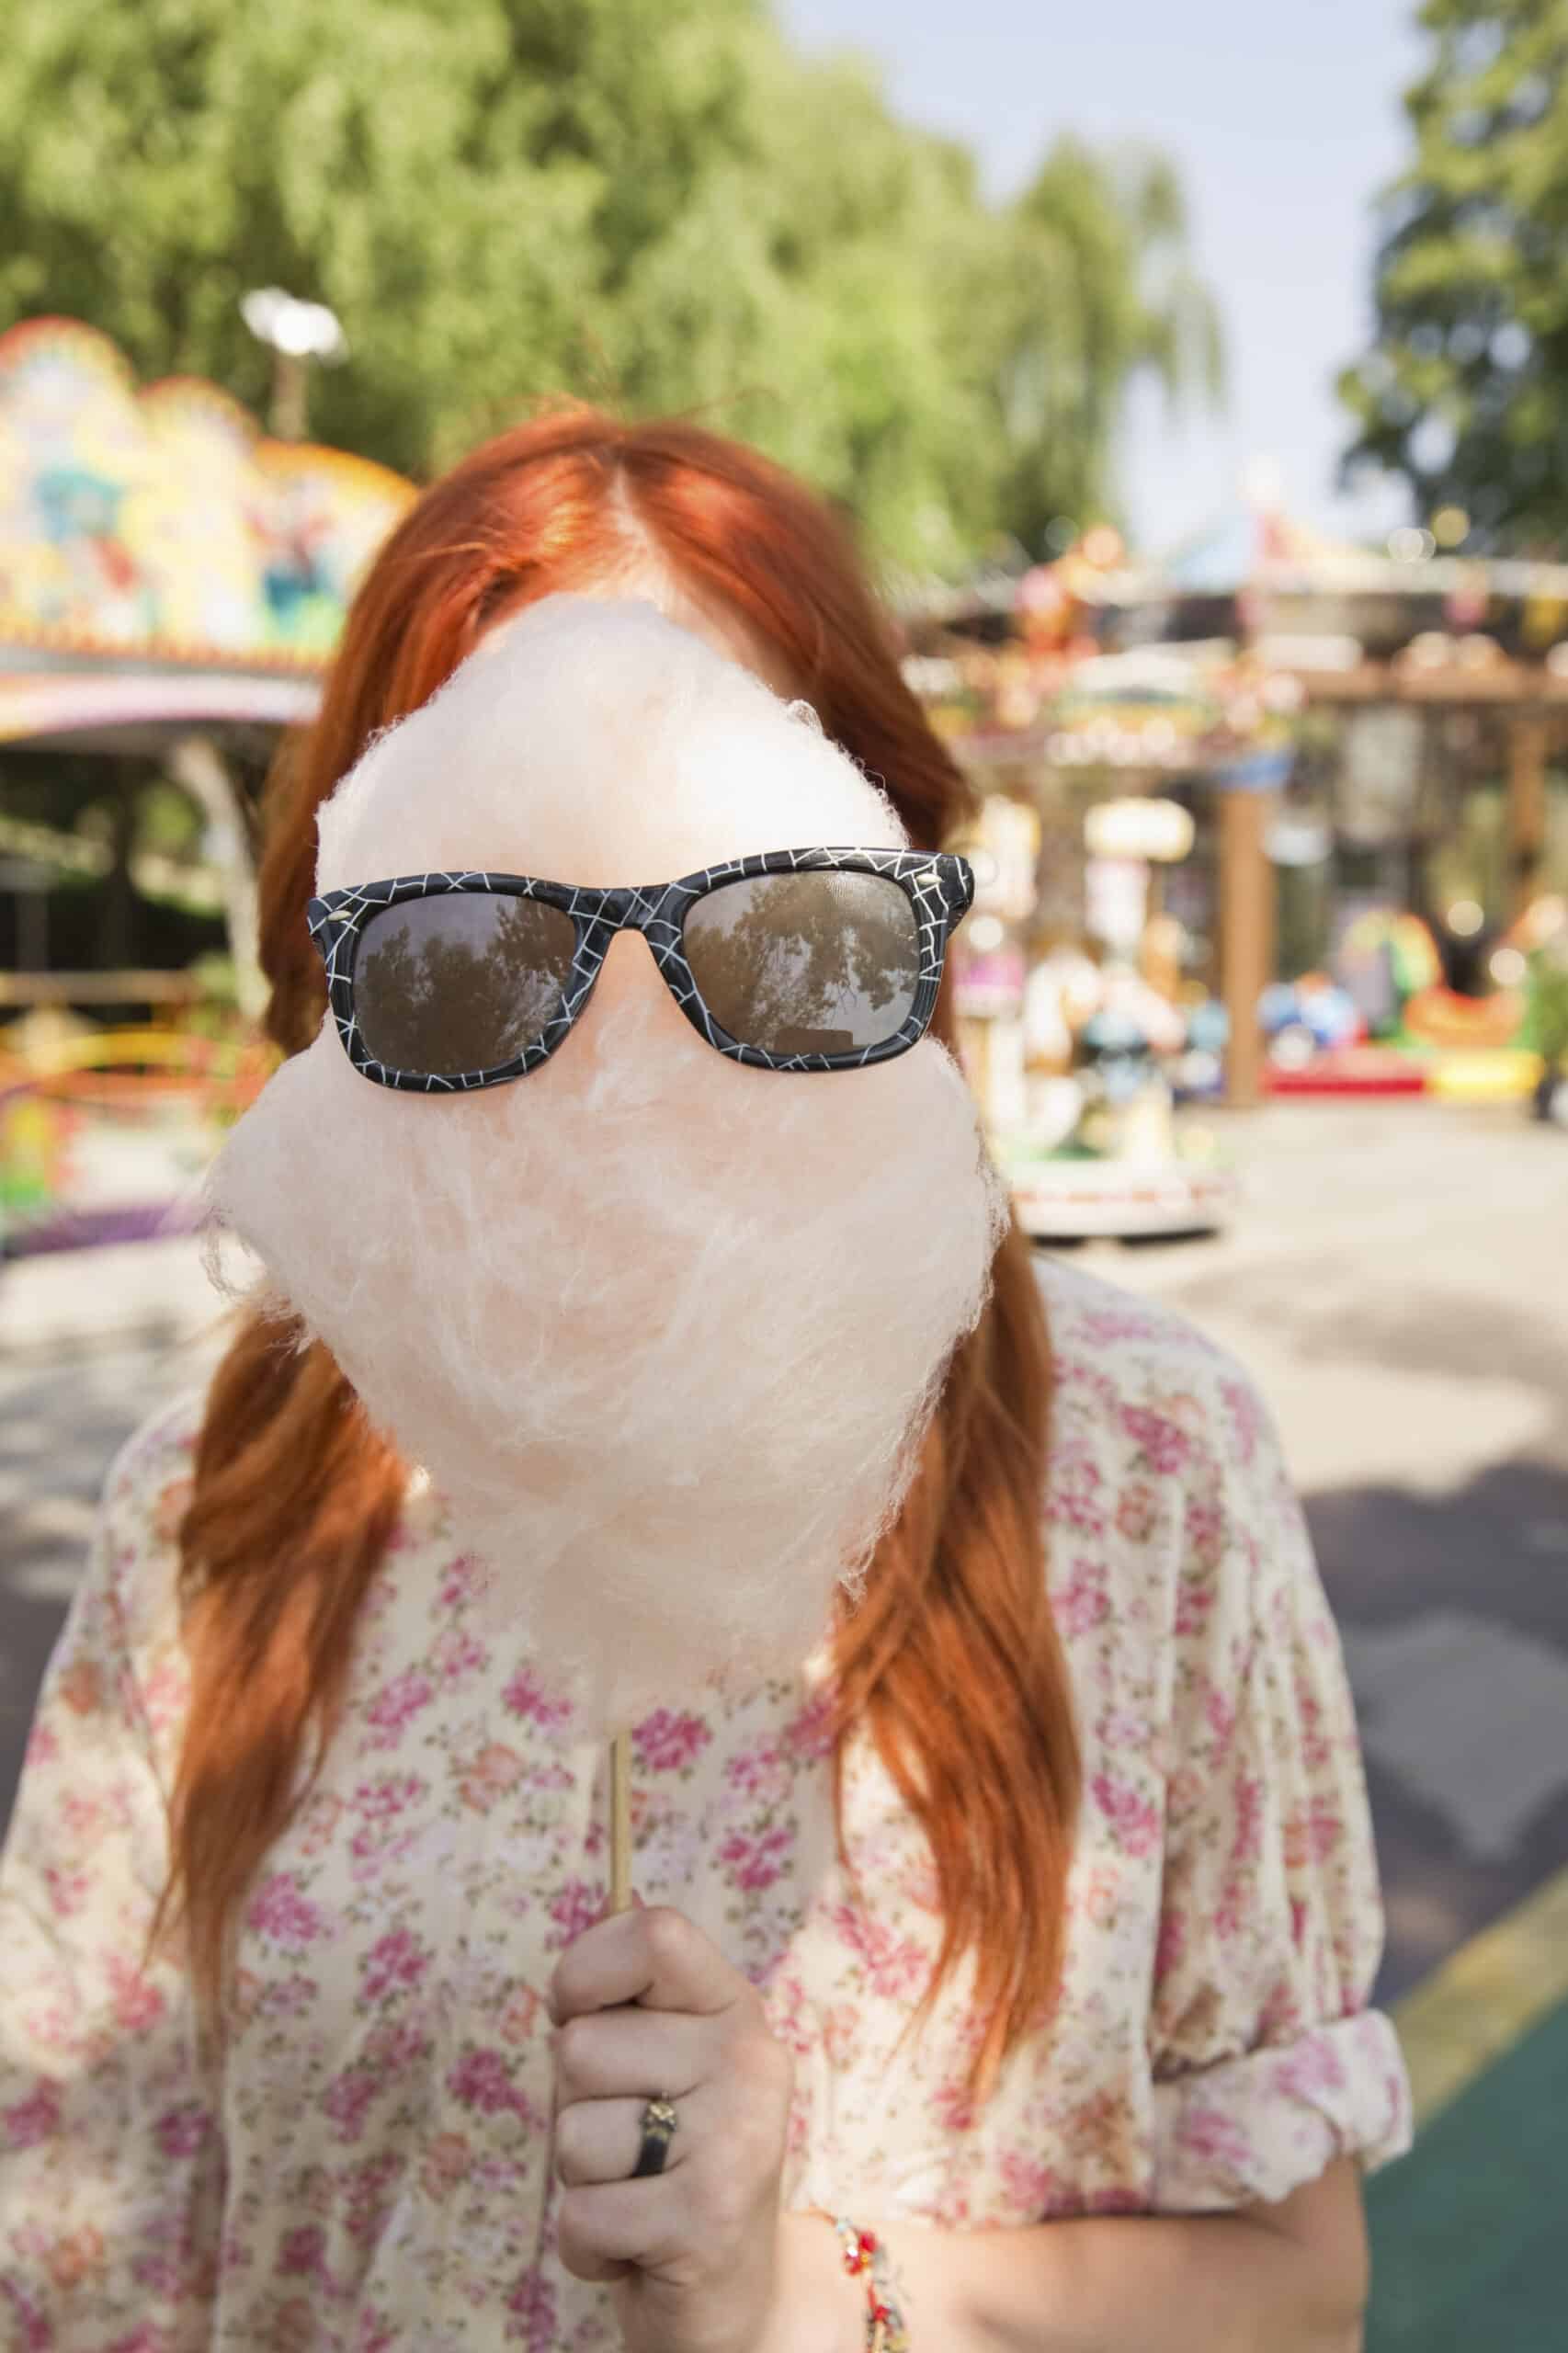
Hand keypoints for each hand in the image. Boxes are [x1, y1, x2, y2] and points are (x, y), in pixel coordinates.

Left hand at [547, 1901, 795, 2352]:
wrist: (736, 2294)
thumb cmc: (671, 2159)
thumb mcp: (665, 2061)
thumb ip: (626, 2004)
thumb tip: (585, 1944)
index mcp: (735, 2007)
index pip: (654, 1934)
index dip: (585, 1969)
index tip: (575, 2013)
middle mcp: (749, 2061)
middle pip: (580, 2046)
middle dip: (576, 2105)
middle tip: (631, 2139)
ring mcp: (735, 2141)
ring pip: (572, 2136)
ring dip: (583, 2179)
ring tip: (637, 2191)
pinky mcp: (706, 2223)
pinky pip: (579, 2217)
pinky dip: (588, 2246)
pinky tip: (636, 2245)